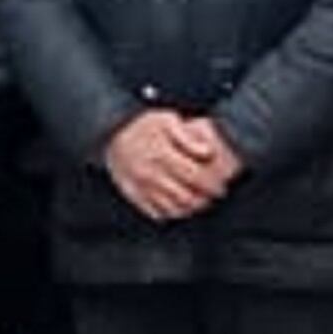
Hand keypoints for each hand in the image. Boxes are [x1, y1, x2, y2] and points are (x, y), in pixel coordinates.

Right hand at [102, 110, 237, 222]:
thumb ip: (189, 137)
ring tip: (200, 202)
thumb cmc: (142, 126)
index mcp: (162, 155)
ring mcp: (142, 188)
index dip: (213, 184)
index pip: (196, 177)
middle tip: (213, 196)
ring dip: (191, 208)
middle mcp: (152, 174)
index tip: (220, 186)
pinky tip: (180, 206)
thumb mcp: (167, 120)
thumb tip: (207, 152)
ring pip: (174, 209)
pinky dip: (172, 213)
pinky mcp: (135, 196)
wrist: (112, 134)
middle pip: (187, 197)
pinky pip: (158, 214)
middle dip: (205, 199)